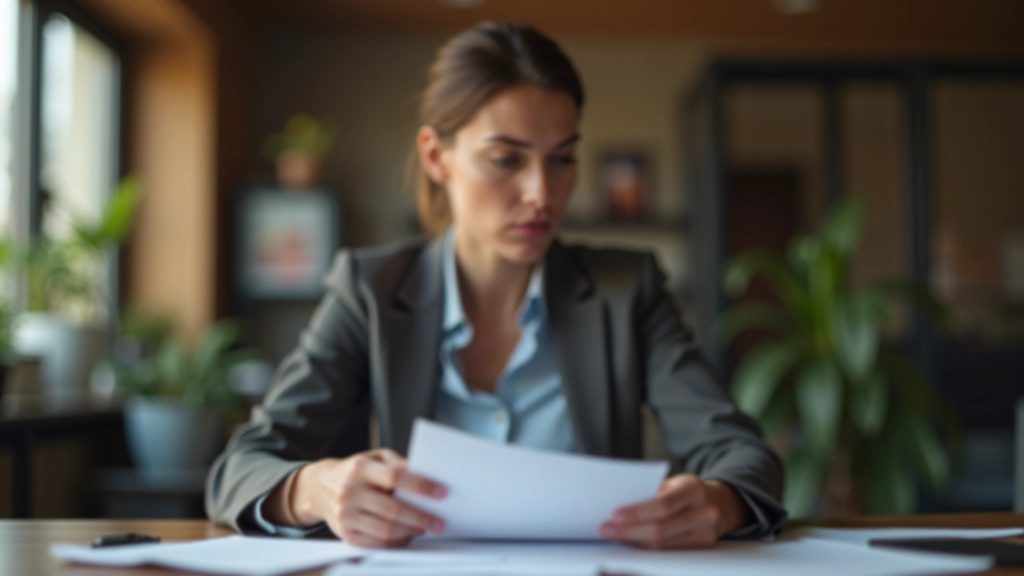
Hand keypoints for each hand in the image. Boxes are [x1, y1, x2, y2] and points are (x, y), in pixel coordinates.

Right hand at [282, 449, 446, 547]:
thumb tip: (427, 476)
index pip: (395, 477)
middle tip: (439, 522)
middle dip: (420, 517)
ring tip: (424, 528)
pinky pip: (376, 543)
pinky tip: (407, 536)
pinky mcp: (345, 533)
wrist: (320, 487)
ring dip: (410, 532)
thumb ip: (398, 464)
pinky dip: (396, 542)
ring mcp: (345, 514)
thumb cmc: (356, 471)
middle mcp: (350, 491)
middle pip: (392, 509)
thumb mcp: (375, 457)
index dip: (420, 486)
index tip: (441, 493)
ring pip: (385, 530)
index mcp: (360, 467)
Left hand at [599, 475, 748, 549]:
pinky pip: (668, 552)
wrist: (718, 503)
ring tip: (613, 536)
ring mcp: (706, 534)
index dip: (637, 512)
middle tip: (606, 529)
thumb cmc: (686, 491)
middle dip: (629, 531)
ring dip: (634, 542)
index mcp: (694, 489)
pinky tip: (630, 542)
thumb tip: (618, 509)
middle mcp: (704, 512)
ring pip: (662, 545)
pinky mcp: (702, 548)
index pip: (663, 505)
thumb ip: (651, 493)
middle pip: (661, 530)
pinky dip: (645, 547)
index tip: (614, 515)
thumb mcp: (672, 483)